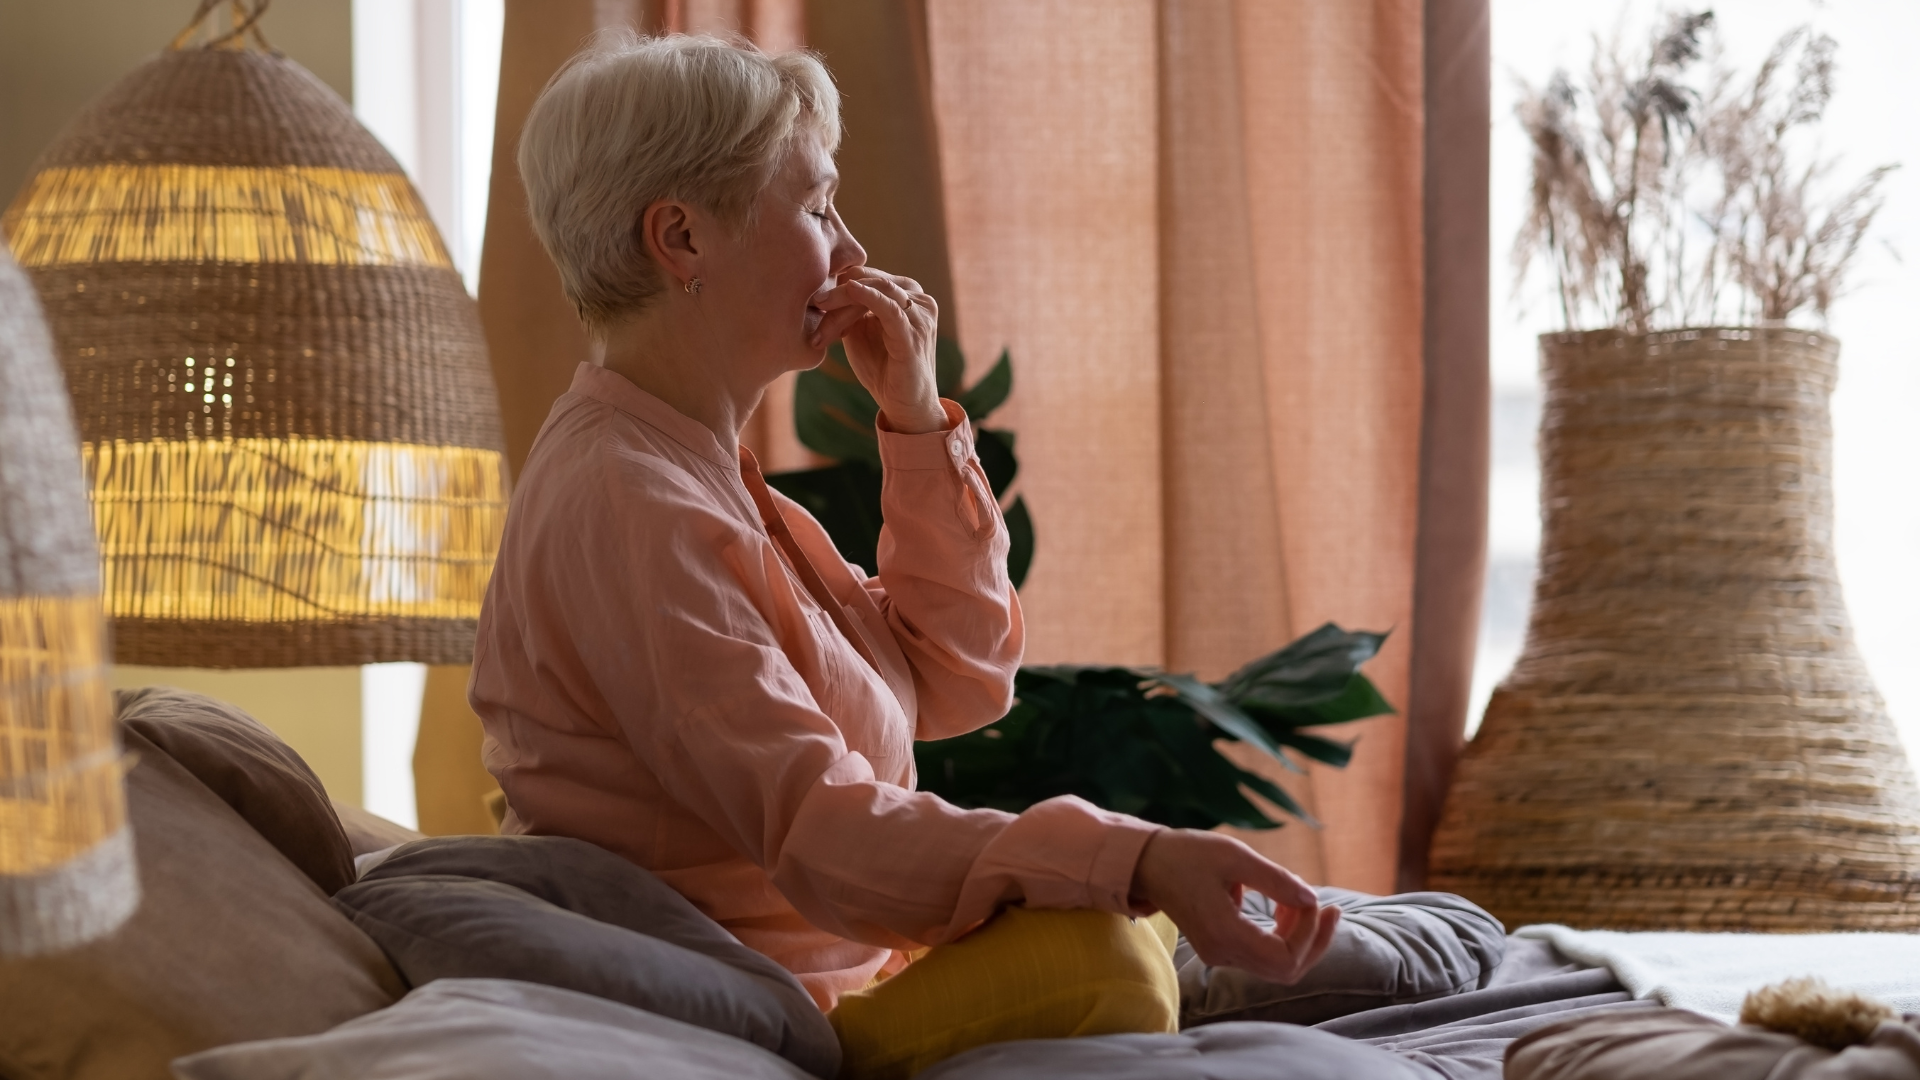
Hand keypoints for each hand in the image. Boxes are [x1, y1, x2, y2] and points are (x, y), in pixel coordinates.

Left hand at [810, 266, 945, 433]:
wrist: (905, 406)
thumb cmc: (883, 369)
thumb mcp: (860, 331)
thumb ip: (850, 309)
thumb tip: (823, 289)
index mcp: (906, 293)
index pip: (867, 275)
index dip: (839, 283)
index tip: (814, 300)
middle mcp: (918, 298)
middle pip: (870, 279)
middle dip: (838, 291)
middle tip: (812, 303)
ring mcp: (920, 315)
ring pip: (878, 290)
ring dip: (844, 299)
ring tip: (820, 306)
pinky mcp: (914, 334)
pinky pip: (890, 308)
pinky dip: (869, 296)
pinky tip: (851, 289)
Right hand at [1130, 829, 1340, 984]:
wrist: (1149, 864)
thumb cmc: (1188, 854)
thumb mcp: (1235, 857)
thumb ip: (1276, 880)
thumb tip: (1312, 899)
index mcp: (1224, 934)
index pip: (1284, 957)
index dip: (1308, 933)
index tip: (1312, 898)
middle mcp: (1222, 953)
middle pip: (1286, 970)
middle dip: (1314, 940)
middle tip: (1331, 909)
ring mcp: (1220, 954)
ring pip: (1278, 966)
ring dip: (1301, 938)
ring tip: (1307, 902)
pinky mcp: (1221, 948)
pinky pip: (1264, 955)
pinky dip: (1284, 935)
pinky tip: (1288, 907)